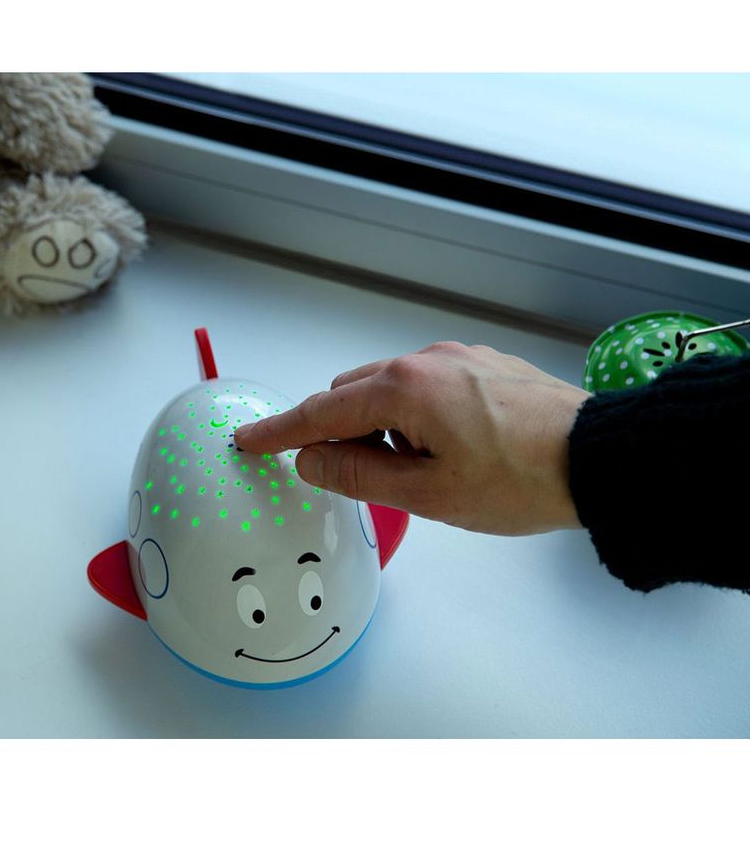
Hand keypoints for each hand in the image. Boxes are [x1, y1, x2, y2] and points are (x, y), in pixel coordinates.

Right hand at [235, 342, 589, 535]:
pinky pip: (426, 382)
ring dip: (383, 423)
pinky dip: (415, 411)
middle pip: (351, 392)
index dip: (281, 431)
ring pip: (389, 386)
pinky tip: (450, 446)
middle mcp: (425, 360)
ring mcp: (457, 357)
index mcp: (403, 390)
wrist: (602, 458)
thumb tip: (311, 460)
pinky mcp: (483, 363)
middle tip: (359, 475)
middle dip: (341, 431)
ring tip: (424, 468)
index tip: (249, 440)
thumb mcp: (426, 493)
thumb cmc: (519, 481)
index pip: (321, 412)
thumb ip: (357, 474)